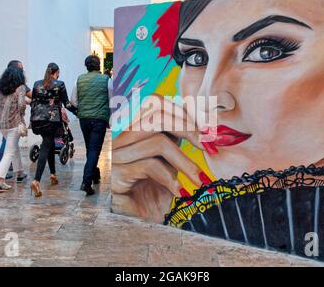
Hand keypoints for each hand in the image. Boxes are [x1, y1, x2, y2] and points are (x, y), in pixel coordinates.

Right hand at [111, 95, 205, 222]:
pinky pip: (149, 166)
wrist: (140, 222)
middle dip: (187, 128)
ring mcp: (116, 155)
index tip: (207, 133)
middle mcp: (121, 138)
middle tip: (207, 147)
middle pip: (155, 114)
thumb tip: (206, 124)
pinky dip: (171, 178)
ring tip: (199, 180)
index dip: (183, 113)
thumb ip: (179, 137)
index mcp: (134, 129)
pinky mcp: (116, 175)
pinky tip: (180, 192)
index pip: (155, 103)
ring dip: (185, 162)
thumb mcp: (172, 158)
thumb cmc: (158, 190)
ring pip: (157, 141)